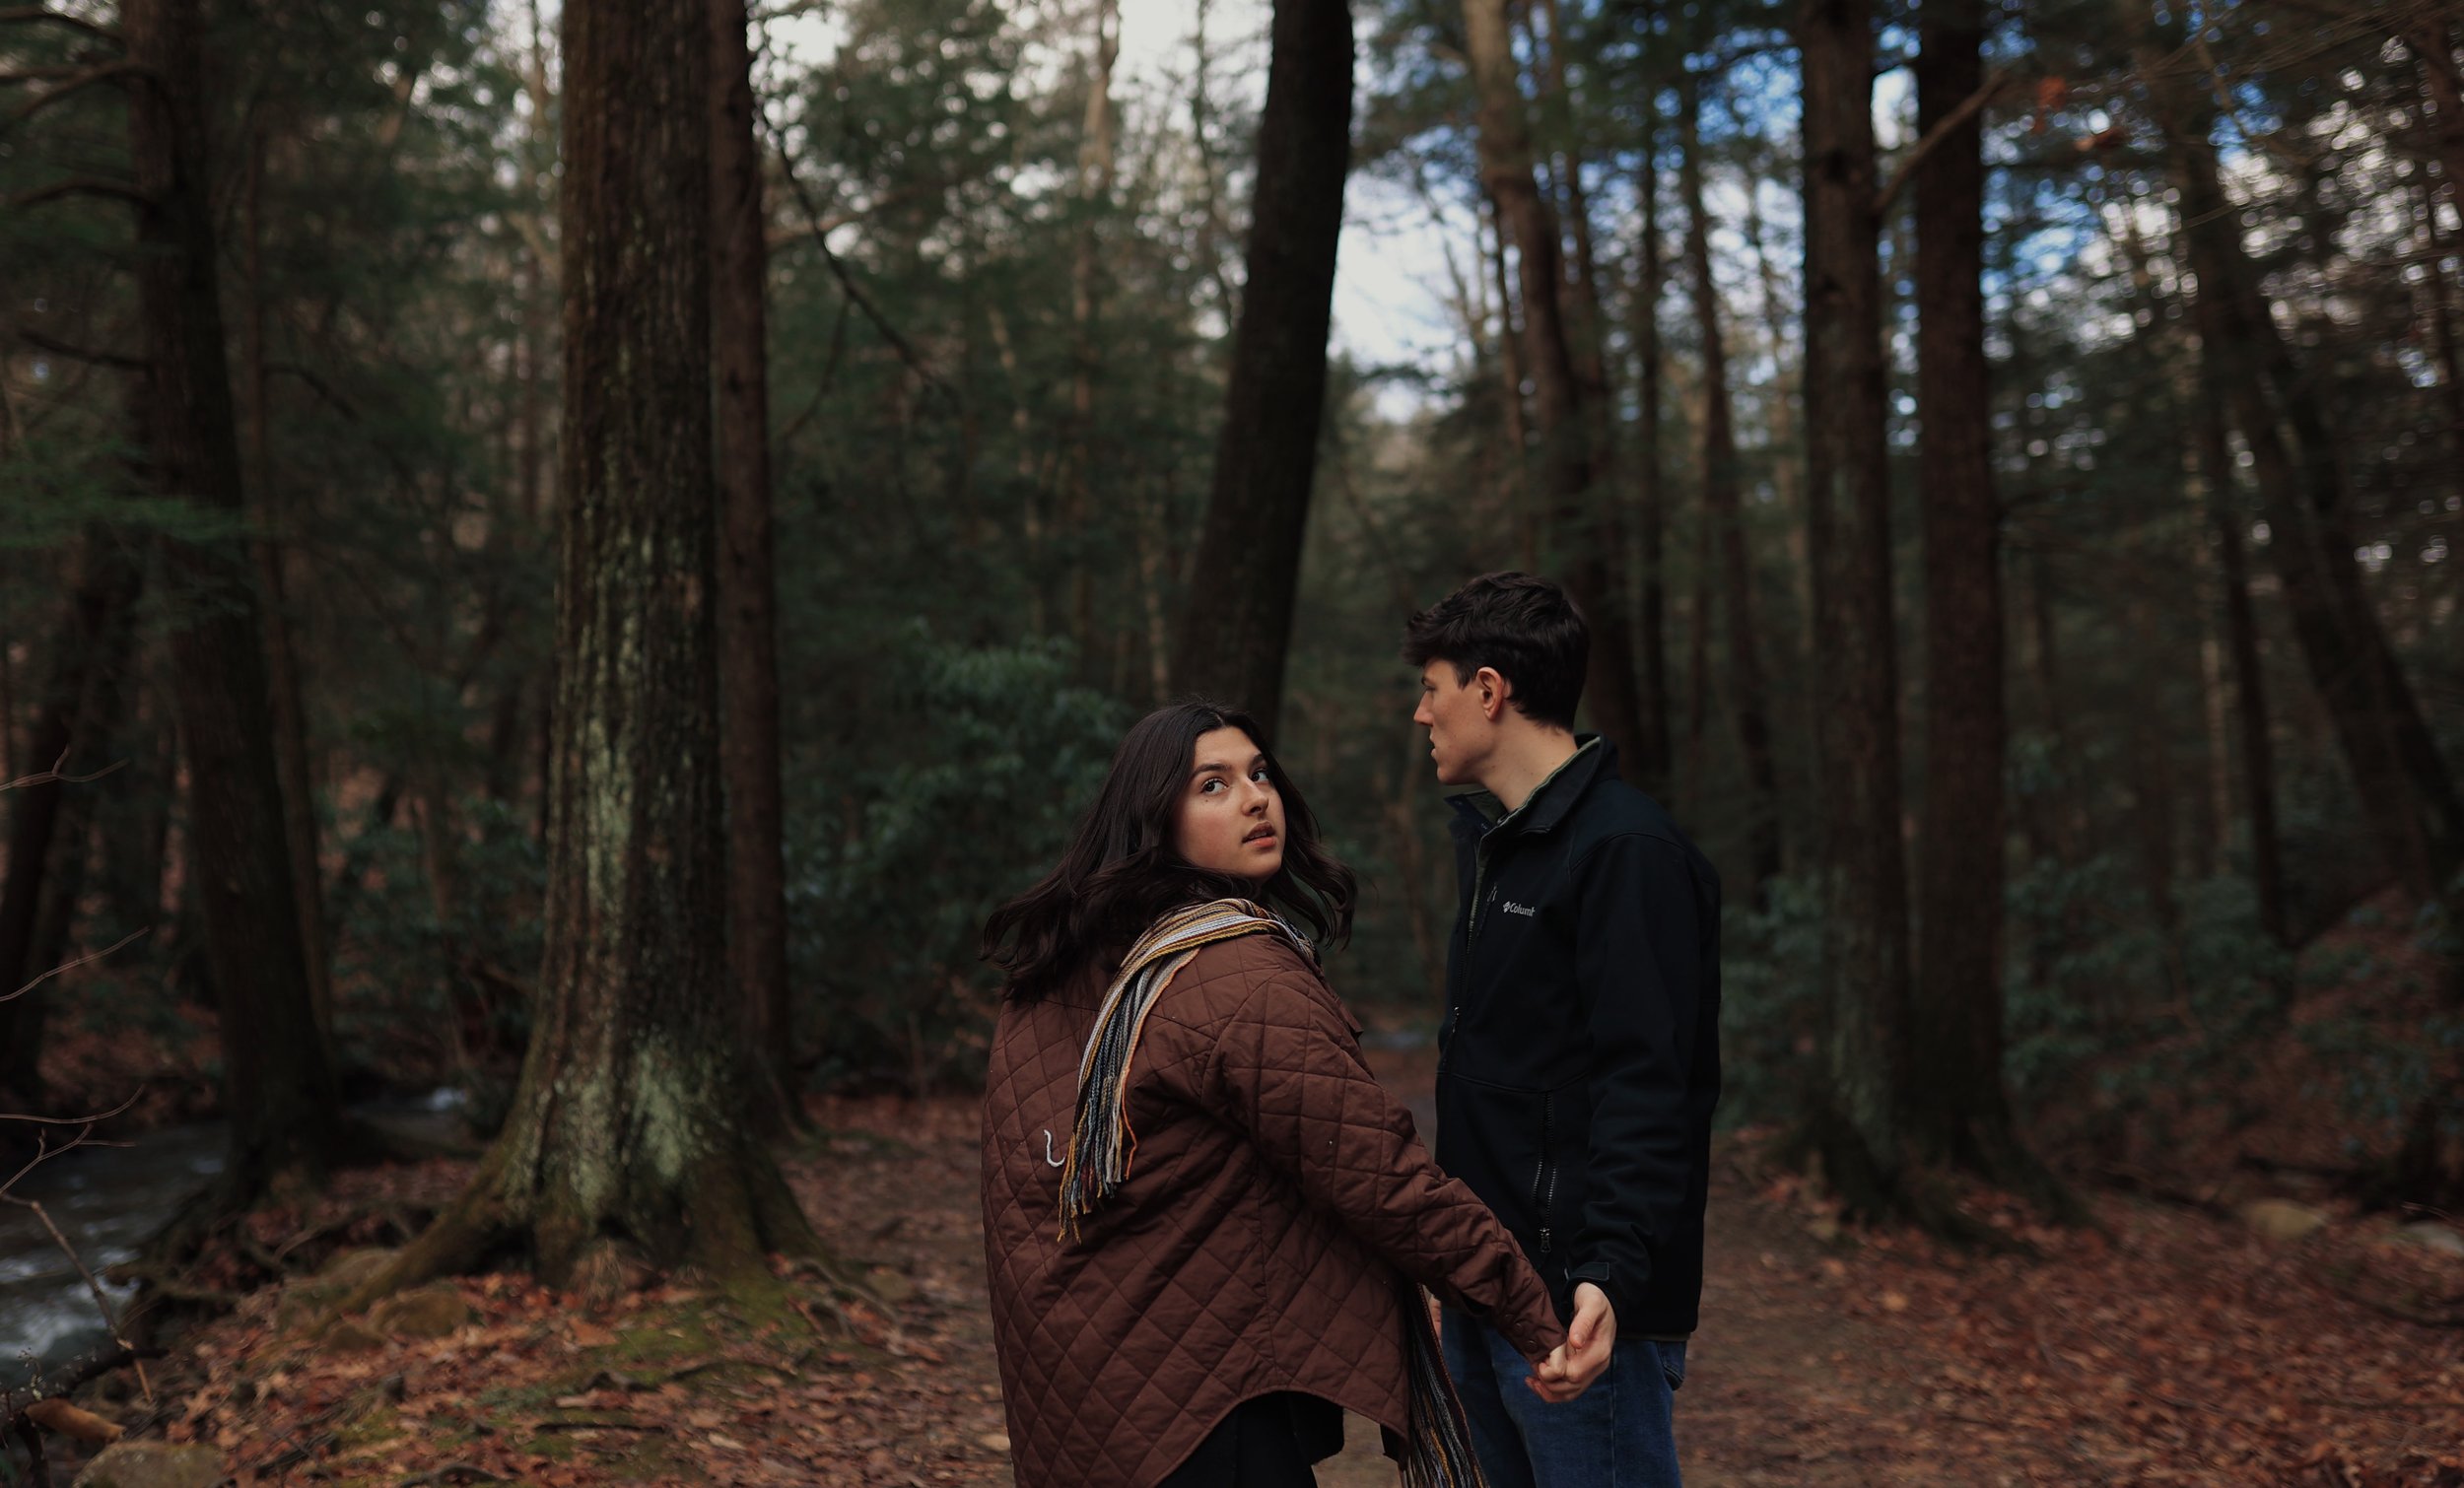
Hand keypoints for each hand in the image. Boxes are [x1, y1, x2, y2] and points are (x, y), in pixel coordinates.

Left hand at [1526, 1283, 1613, 1402]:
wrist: (1603, 1300)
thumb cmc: (1595, 1298)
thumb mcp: (1591, 1303)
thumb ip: (1584, 1322)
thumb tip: (1575, 1343)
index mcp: (1599, 1352)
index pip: (1575, 1374)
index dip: (1555, 1372)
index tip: (1541, 1360)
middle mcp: (1598, 1365)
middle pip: (1571, 1387)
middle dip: (1549, 1382)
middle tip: (1533, 1367)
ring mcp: (1592, 1369)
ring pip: (1570, 1393)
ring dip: (1549, 1391)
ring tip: (1531, 1379)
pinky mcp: (1584, 1369)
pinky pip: (1570, 1389)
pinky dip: (1553, 1390)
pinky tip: (1537, 1382)